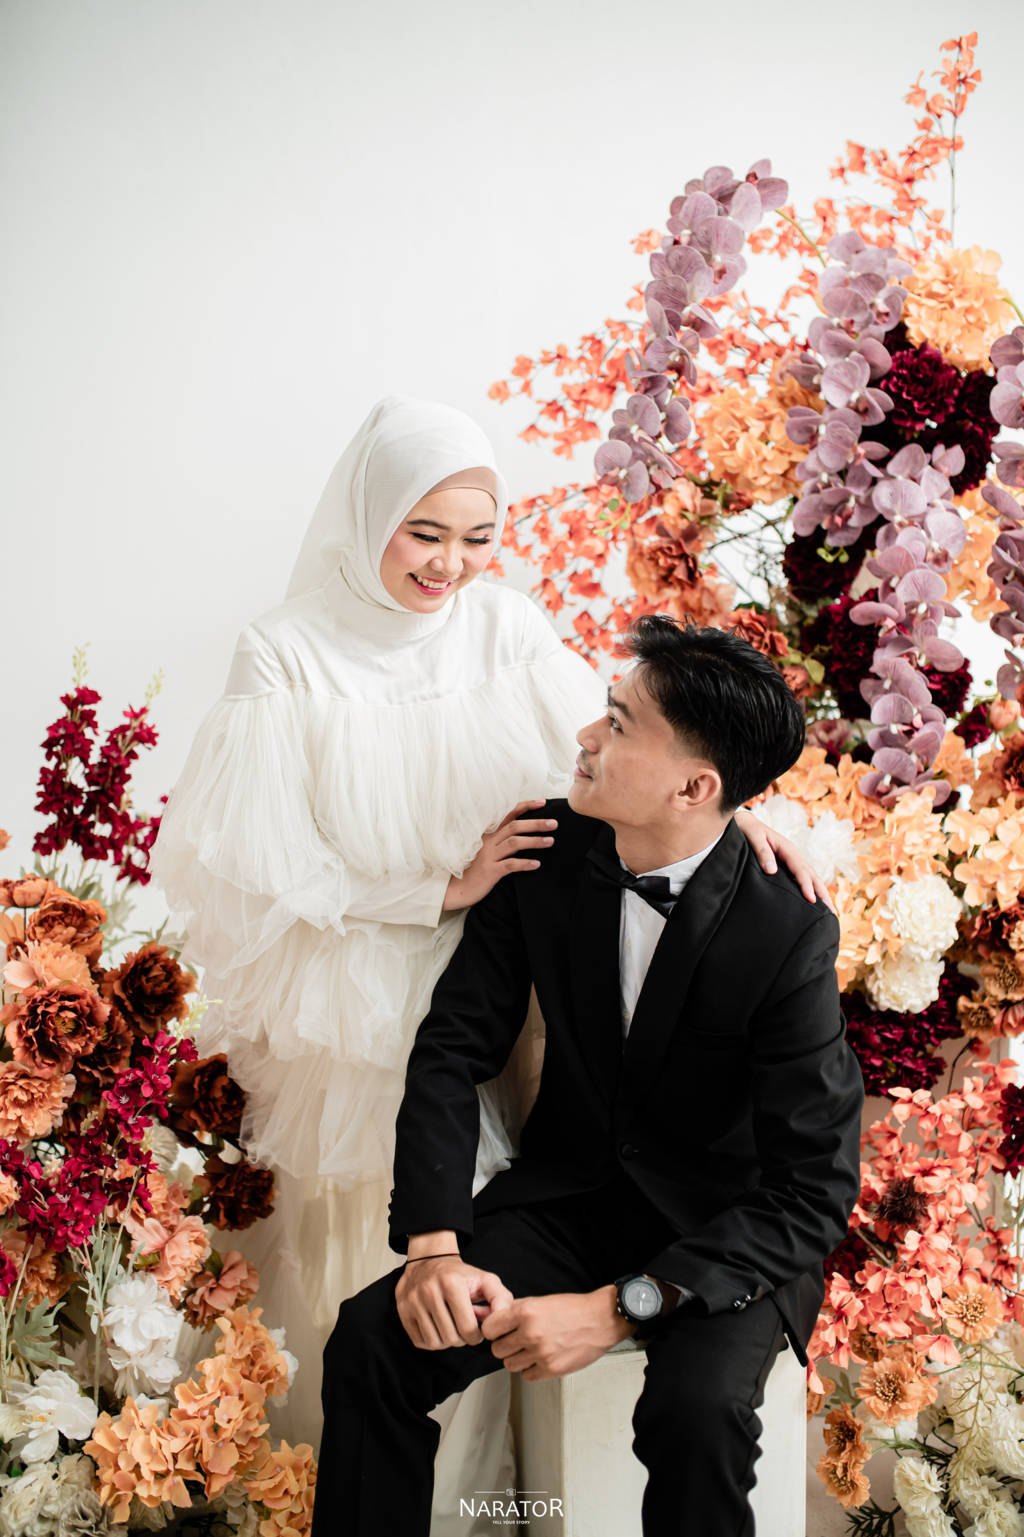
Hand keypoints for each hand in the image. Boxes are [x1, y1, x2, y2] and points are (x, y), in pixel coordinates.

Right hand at [396, 1254, 513, 1350]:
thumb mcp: (485, 1280)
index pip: (468, 1329)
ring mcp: (413, 1301)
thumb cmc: (460, 1275)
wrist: (429, 1261)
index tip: (477, 1330)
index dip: (477, 1336)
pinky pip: (420, 1341)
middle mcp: (430, 1291)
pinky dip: (431, 1340)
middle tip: (464, 1328)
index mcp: (452, 1284)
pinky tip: (438, 1327)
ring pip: (435, 1343)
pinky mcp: (403, 1310)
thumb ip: (501, 1298)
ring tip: (451, 1328)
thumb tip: (502, 1319)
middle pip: (451, 1338)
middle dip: (462, 1339)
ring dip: (447, 1341)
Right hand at [443, 800, 556, 911]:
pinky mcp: (490, 871)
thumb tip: (523, 836)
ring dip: (534, 841)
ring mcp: (489, 856)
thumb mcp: (486, 852)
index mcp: (489, 836)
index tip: (543, 802)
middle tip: (554, 823)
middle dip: (536, 823)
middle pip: (515, 826)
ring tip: (551, 841)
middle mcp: (489, 842)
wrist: (456, 890)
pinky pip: (509, 865)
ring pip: (514, 843)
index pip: (509, 815)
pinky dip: (524, 863)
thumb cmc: (473, 871)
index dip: (525, 807)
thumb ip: (501, 842)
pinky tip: (537, 864)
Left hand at [481, 1286, 631, 1381]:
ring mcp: (541, 1353)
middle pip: (497, 1349)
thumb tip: (496, 1318)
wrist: (600, 1320)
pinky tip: (540, 1359)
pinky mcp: (552, 1369)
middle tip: (515, 1340)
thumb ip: (517, 1309)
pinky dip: (531, 1369)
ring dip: (517, 1358)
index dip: (492, 1330)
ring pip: (509, 1365)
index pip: (489, 1328)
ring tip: (530, 1349)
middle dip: (504, 1345)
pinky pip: (526, 1376)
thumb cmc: (573, 1309)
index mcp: (526, 1312)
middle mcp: (531, 1333)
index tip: (498, 1331)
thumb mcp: (541, 1300)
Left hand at [733, 809, 834, 910]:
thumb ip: (762, 852)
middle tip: (831, 911)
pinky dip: (811, 889)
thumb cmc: (748, 830)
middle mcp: (793, 855)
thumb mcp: (754, 838)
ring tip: (828, 910)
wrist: (745, 824)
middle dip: (822, 893)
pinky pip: (802, 878)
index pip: (800, 870)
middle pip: (812, 875)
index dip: (806, 885)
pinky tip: (813, 901)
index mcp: (787, 848)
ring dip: (820, 893)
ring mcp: (792, 860)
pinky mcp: (788, 866)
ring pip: (810, 877)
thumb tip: (771, 870)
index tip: (811, 900)